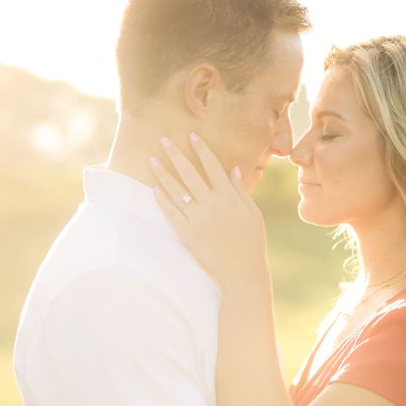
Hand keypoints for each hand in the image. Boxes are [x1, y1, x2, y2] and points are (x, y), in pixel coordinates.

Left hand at [148, 136, 267, 284]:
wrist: (242, 269)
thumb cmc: (251, 240)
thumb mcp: (252, 213)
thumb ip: (240, 190)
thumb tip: (233, 169)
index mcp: (229, 197)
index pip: (212, 166)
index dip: (201, 149)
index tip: (192, 135)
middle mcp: (211, 204)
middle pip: (190, 173)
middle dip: (176, 155)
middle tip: (164, 140)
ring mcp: (197, 218)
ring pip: (176, 190)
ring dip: (163, 173)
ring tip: (152, 160)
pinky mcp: (187, 232)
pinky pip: (171, 212)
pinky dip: (162, 199)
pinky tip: (155, 188)